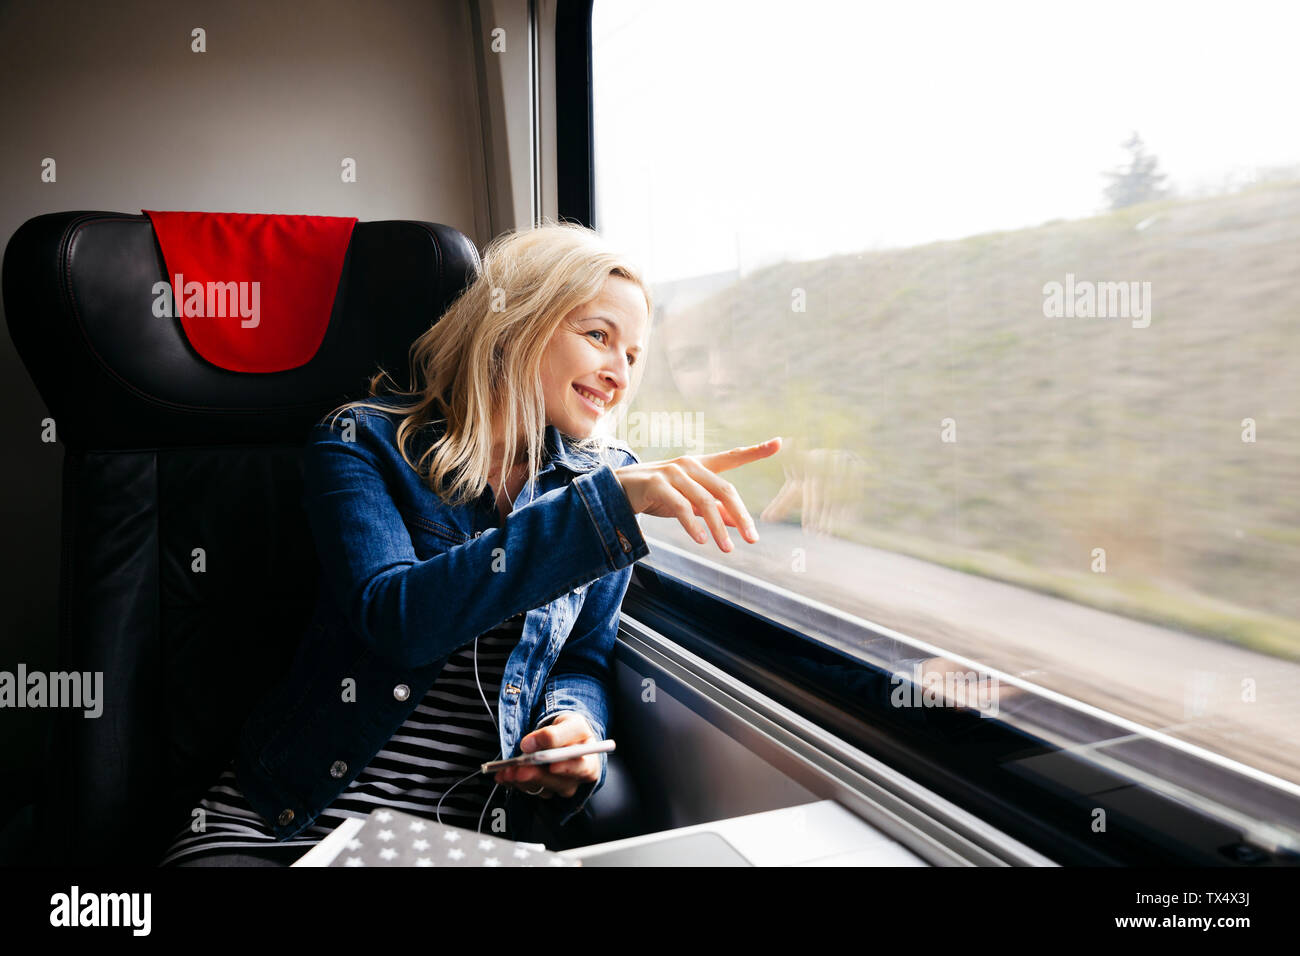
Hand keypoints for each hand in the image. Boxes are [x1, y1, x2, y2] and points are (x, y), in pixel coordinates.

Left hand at [493, 713, 598, 798]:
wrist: (565, 736)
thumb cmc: (571, 730)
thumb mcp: (570, 723)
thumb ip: (553, 733)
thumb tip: (529, 745)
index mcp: (589, 760)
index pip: (582, 768)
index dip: (567, 768)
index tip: (552, 766)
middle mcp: (576, 779)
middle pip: (558, 783)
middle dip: (536, 775)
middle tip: (519, 769)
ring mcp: (560, 786)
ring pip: (542, 789)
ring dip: (522, 780)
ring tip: (506, 770)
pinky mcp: (545, 790)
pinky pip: (530, 790)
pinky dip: (514, 782)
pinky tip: (504, 775)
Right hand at [614, 438, 781, 552]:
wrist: (616, 491)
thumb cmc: (656, 496)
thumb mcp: (689, 504)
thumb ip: (714, 511)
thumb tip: (739, 523)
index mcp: (701, 466)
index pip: (732, 457)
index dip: (755, 451)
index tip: (779, 443)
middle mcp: (689, 465)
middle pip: (724, 489)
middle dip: (741, 515)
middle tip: (753, 539)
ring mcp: (672, 473)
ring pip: (704, 501)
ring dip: (718, 528)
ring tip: (727, 549)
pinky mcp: (656, 484)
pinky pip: (680, 506)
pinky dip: (692, 524)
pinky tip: (701, 539)